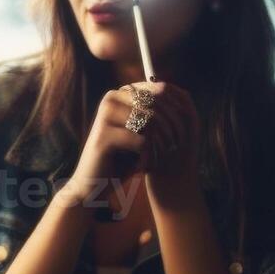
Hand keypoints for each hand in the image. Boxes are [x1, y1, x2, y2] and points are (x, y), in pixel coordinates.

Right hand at [70, 81, 196, 210]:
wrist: (93, 183)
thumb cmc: (121, 157)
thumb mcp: (139, 132)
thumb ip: (153, 113)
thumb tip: (178, 93)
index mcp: (119, 94)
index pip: (157, 90)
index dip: (174, 109)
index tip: (181, 130)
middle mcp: (110, 99)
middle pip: (155, 104)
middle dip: (169, 127)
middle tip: (172, 147)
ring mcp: (105, 116)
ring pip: (149, 122)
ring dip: (158, 143)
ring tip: (153, 157)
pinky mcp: (103, 136)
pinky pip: (141, 141)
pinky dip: (146, 156)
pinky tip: (140, 166)